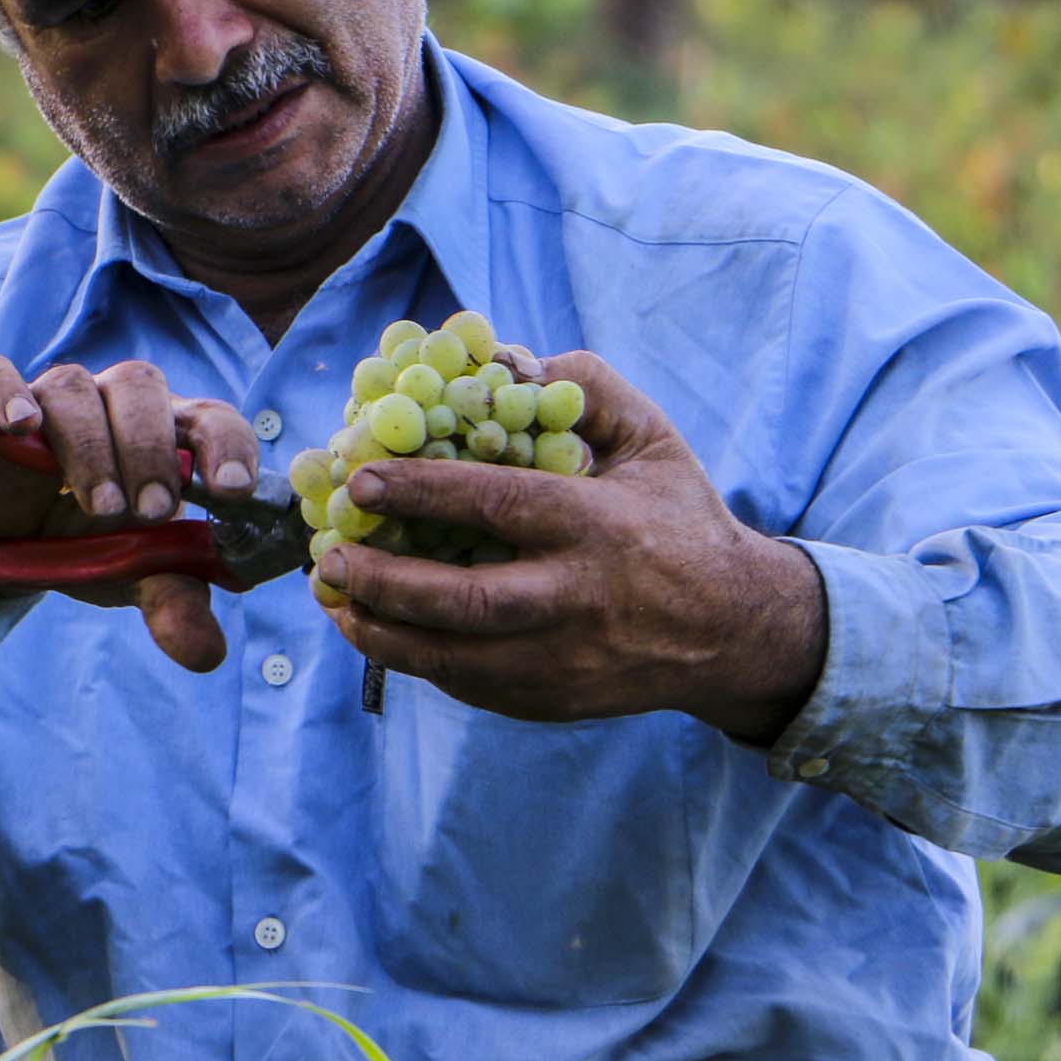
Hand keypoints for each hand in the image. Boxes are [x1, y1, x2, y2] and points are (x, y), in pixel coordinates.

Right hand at [0, 353, 261, 673]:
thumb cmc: (81, 545)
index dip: (228, 446)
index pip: (211, 417)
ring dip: (93, 445)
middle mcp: (114, 402)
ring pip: (76, 389)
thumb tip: (209, 655)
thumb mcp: (129, 578)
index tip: (233, 492)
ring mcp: (51, 397)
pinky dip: (8, 395)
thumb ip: (171, 603)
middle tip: (151, 514)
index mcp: (166, 431)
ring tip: (102, 508)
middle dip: (152, 451)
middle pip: (142, 389)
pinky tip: (22, 426)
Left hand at [313, 349, 826, 739]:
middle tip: (328, 558)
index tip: (361, 480)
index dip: (423, 493)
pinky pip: (469, 684)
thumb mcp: (654, 442)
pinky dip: (417, 659)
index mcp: (600, 527)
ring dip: (383, 632)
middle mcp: (580, 600)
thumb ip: (589, 391)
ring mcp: (565, 661)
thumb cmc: (680, 520)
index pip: (499, 506)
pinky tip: (380, 630)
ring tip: (334, 600)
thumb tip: (510, 360)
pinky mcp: (552, 701)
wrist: (732, 630)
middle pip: (466, 601)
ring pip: (455, 658)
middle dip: (385, 582)